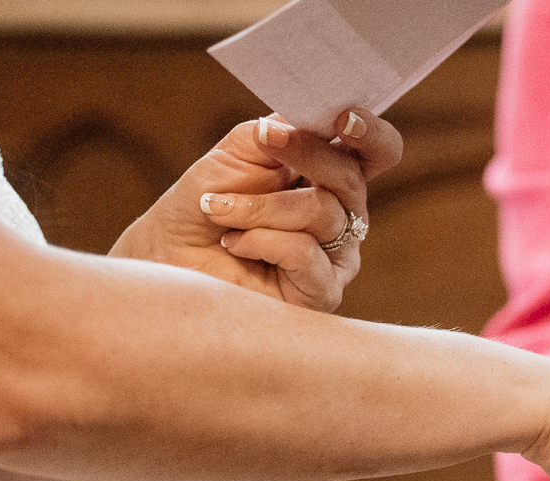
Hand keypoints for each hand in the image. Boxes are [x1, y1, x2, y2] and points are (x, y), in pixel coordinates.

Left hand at [110, 109, 403, 311]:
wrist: (172, 256)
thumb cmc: (205, 204)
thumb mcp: (240, 151)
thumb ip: (280, 131)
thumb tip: (304, 124)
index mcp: (332, 179)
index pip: (377, 152)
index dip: (371, 133)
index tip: (342, 118)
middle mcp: (344, 218)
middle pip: (352, 178)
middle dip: (306, 153)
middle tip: (263, 140)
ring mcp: (337, 258)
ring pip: (323, 212)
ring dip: (261, 206)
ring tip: (219, 209)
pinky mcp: (322, 293)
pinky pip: (305, 251)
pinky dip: (260, 240)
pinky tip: (234, 244)